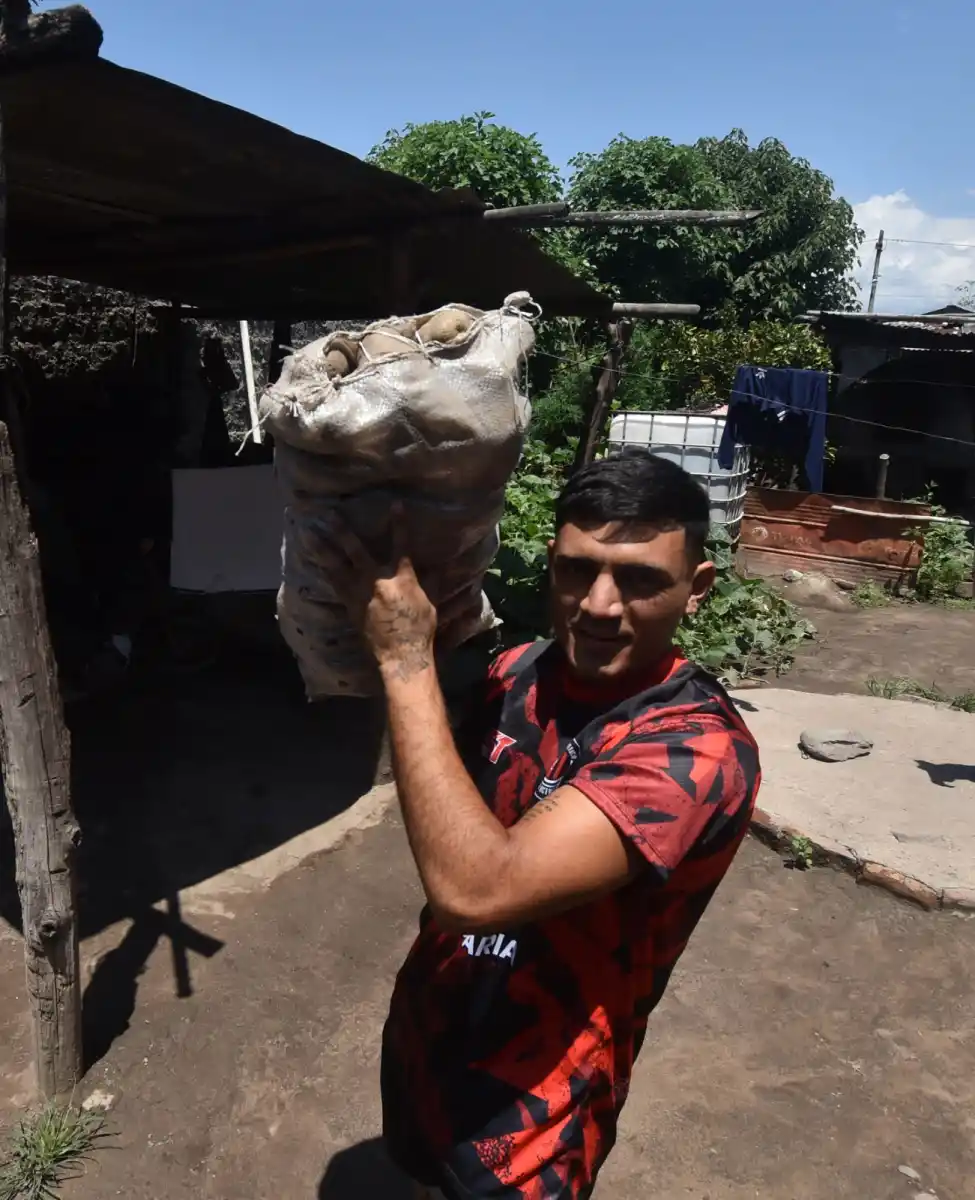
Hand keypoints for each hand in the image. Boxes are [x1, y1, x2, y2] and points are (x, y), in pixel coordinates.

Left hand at [321, 505, 436, 679]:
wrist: (400, 654)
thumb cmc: (419, 628)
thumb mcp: (430, 602)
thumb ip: (432, 580)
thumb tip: (442, 563)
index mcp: (401, 577)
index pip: (401, 544)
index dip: (399, 523)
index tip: (395, 504)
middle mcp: (376, 580)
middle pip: (356, 549)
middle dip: (342, 530)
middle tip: (328, 514)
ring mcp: (359, 592)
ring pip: (337, 564)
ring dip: (322, 547)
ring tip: (308, 533)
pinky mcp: (349, 604)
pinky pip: (334, 582)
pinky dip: (324, 569)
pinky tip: (315, 560)